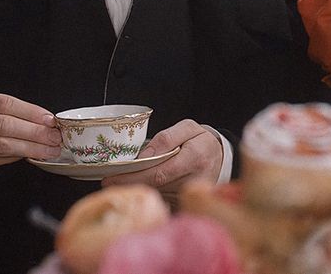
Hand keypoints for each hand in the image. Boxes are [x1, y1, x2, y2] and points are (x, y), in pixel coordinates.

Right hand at [0, 91, 61, 212]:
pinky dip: (17, 156)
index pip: (3, 102)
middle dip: (35, 130)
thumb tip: (43, 123)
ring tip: (49, 149)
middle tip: (55, 137)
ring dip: (31, 146)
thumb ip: (3, 117)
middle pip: (4, 122)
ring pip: (3, 142)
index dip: (30, 110)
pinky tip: (30, 156)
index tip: (50, 119)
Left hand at [101, 119, 222, 203]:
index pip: (159, 172)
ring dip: (137, 189)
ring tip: (119, 182)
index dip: (134, 177)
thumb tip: (143, 157)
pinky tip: (138, 186)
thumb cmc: (202, 141)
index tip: (111, 177)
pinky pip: (163, 199)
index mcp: (195, 157)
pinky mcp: (186, 202)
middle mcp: (194, 179)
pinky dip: (148, 193)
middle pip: (155, 186)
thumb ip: (166, 138)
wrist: (222, 158)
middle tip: (108, 182)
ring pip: (157, 194)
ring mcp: (190, 194)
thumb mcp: (188, 128)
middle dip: (130, 184)